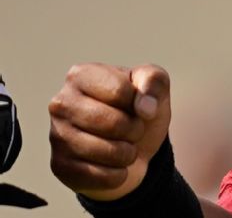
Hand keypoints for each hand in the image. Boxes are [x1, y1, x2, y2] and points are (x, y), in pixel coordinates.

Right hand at [48, 63, 171, 201]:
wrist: (133, 145)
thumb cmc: (139, 107)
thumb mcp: (155, 85)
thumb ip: (154, 82)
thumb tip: (145, 108)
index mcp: (80, 75)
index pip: (119, 91)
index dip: (140, 102)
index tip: (138, 104)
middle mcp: (60, 103)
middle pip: (113, 123)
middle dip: (136, 130)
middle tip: (135, 129)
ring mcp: (56, 136)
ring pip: (107, 152)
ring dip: (128, 153)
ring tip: (125, 146)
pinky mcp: (59, 166)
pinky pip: (100, 176)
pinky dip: (119, 174)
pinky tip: (114, 165)